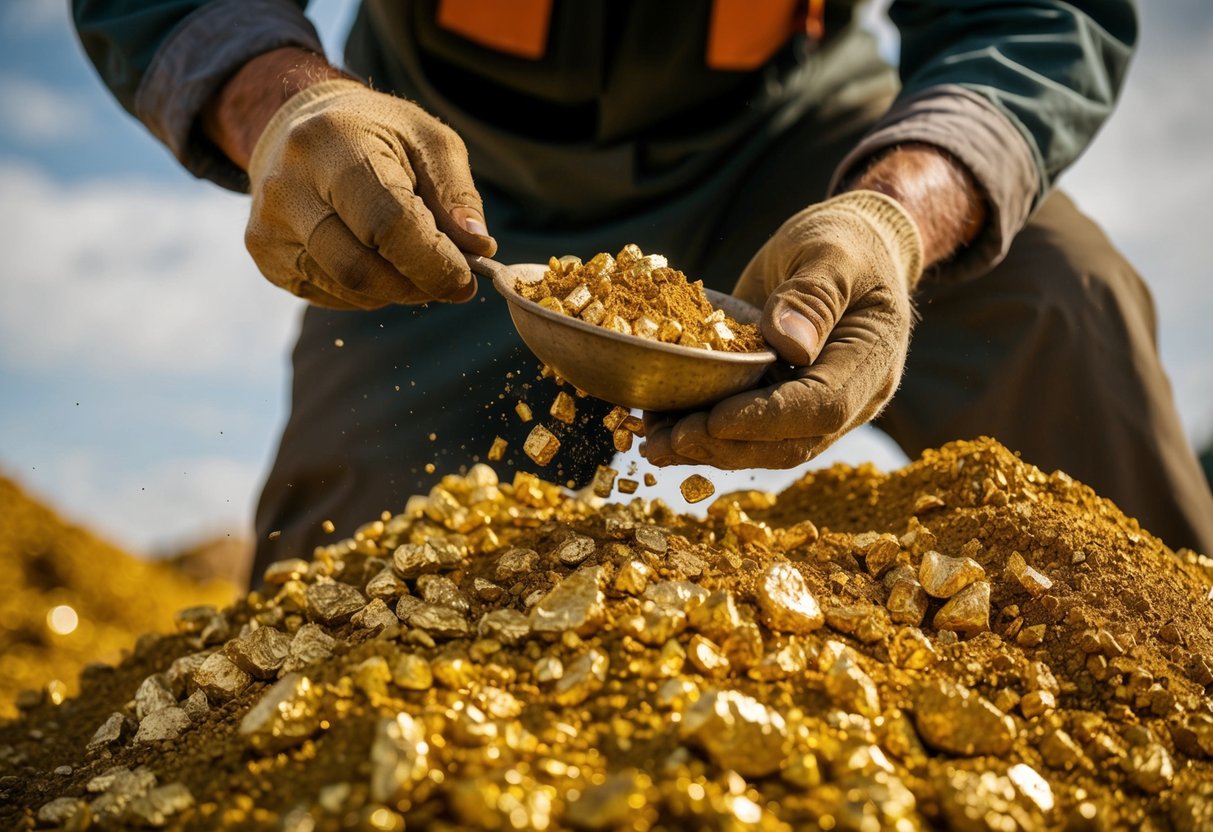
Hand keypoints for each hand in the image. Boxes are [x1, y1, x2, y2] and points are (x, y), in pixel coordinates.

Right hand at [240, 75, 494, 308]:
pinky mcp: (265, 256)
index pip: (387, 224)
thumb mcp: (428, 141)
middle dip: (416, 285)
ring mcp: (269, 226)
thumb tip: (477, 248)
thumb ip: (457, 194)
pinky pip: (329, 295)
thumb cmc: (375, 133)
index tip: (466, 280)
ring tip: (413, 262)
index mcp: (333, 145)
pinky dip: (367, 291)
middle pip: (360, 269)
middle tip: (449, 281)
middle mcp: (289, 187)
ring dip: (395, 289)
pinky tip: (375, 259)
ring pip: (347, 289)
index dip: (433, 262)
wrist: (295, 124)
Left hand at [642, 190, 923, 468]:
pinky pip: (749, 431)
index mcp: (871, 359)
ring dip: (707, 451)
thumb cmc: (844, 240)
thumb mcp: (830, 252)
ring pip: (765, 447)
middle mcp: (850, 396)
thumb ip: (812, 296)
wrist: (850, 247)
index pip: (822, 407)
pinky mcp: (785, 402)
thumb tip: (788, 346)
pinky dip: (705, 434)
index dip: (766, 420)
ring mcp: (817, 405)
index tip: (713, 420)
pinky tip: (661, 428)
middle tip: (667, 442)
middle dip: (725, 447)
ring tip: (654, 444)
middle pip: (790, 442)